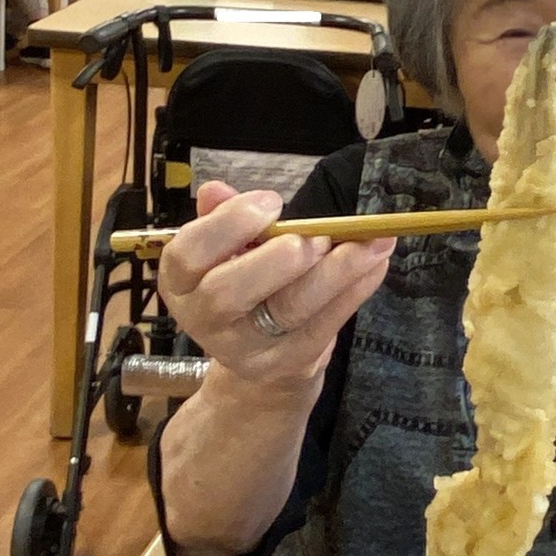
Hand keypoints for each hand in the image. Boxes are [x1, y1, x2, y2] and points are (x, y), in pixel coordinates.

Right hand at [158, 182, 393, 392]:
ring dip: (335, 272)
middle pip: (229, 293)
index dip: (226, 226)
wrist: (259, 360)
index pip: (187, 255)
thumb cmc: (245, 286)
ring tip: (371, 242)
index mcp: (180, 283)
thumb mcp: (227, 251)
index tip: (272, 202)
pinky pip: (325, 326)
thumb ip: (223, 220)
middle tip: (316, 235)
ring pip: (289, 309)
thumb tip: (215, 190)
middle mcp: (204, 321)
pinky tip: (376, 263)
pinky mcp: (289, 364)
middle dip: (276, 259)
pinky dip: (355, 291)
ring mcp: (247, 349)